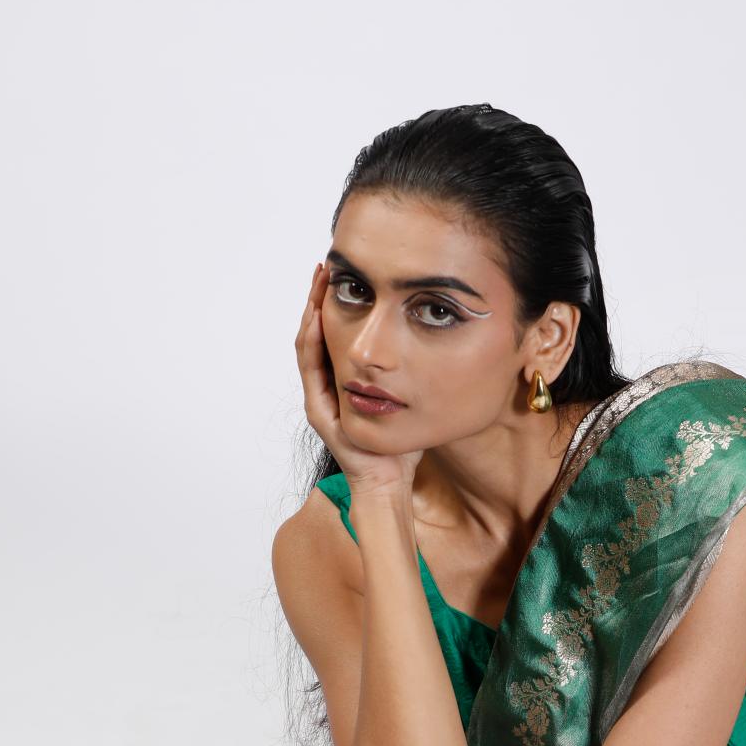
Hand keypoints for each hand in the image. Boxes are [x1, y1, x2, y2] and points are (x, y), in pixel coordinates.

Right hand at [297, 261, 423, 494]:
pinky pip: (310, 368)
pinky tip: (318, 316)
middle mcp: (327, 385)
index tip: (345, 272)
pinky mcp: (319, 410)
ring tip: (318, 282)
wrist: (390, 479)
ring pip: (307, 344)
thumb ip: (415, 369)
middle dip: (318, 298)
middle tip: (325, 266)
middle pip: (316, 331)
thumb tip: (438, 336)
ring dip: (311, 311)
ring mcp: (320, 397)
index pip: (334, 332)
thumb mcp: (412, 395)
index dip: (335, 302)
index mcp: (345, 380)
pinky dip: (312, 340)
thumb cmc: (404, 442)